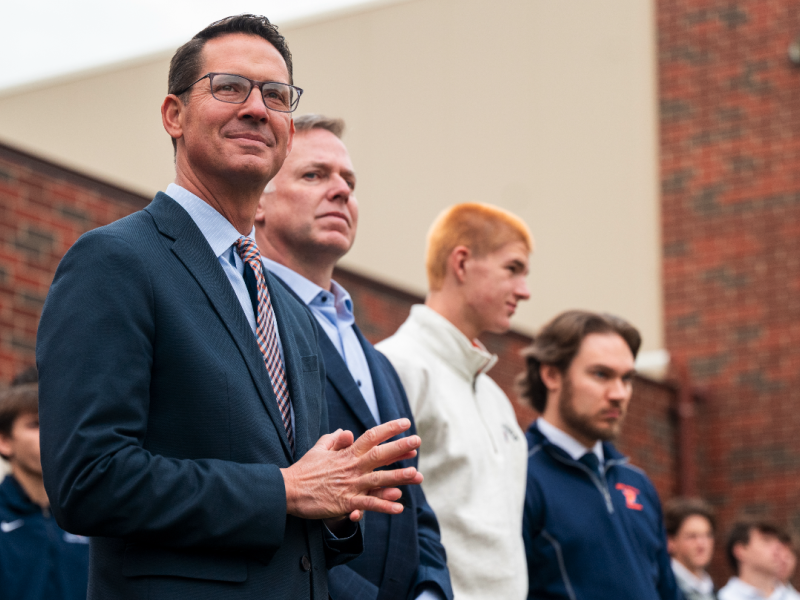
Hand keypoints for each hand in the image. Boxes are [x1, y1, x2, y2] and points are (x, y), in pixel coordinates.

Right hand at [281, 418, 422, 521]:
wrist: (288, 490)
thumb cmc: (303, 470)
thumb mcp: (318, 448)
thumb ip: (334, 439)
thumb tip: (347, 431)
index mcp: (347, 453)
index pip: (371, 436)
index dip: (389, 428)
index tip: (405, 423)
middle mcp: (352, 467)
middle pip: (379, 454)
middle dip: (399, 448)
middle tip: (417, 441)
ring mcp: (350, 485)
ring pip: (378, 479)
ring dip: (398, 477)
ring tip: (416, 475)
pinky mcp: (345, 502)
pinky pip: (368, 504)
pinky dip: (383, 505)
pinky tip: (399, 507)